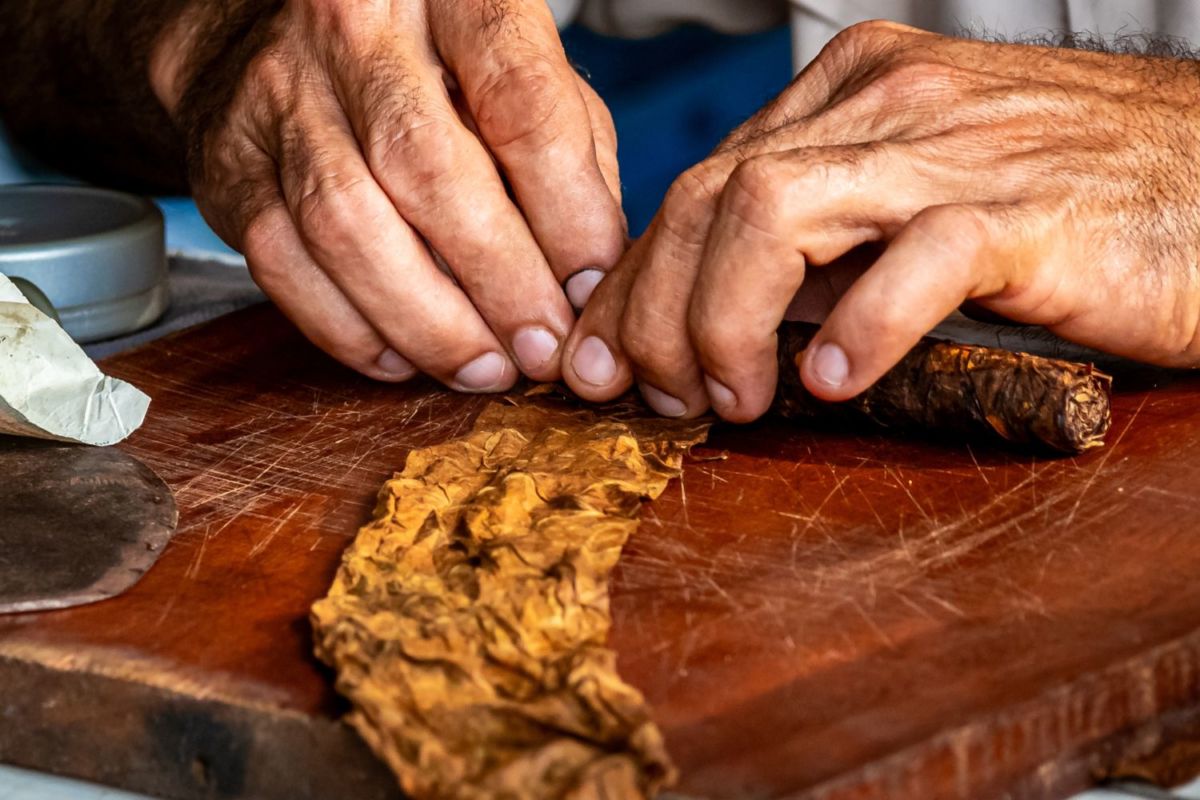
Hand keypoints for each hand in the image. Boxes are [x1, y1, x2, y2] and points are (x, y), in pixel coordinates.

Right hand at [150, 0, 624, 389]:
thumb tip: (593, 272)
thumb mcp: (518, 70)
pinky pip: (285, 265)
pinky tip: (403, 358)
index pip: (520, 101)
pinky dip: (350, 329)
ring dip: (427, 322)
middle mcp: (354, 30)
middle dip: (498, 280)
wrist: (264, 29)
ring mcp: (279, 96)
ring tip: (484, 368)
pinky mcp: (229, 164)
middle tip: (542, 349)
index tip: (590, 285)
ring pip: (350, 228)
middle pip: (429, 170)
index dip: (566, 210)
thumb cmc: (426, 61)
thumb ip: (568, 151)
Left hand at [560, 21, 1199, 420]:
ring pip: (775, 212)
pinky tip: (832, 384)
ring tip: (737, 401)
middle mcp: (888, 103)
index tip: (604, 362)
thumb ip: (818, 240)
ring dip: (726, 321)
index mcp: (852, 93)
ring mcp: (956, 149)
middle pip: (711, 195)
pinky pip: (918, 256)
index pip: (700, 183)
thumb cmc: (1066, 205)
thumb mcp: (911, 202)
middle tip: (658, 398)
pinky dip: (859, 328)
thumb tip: (711, 320)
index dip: (636, 282)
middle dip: (656, 311)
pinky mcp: (1029, 209)